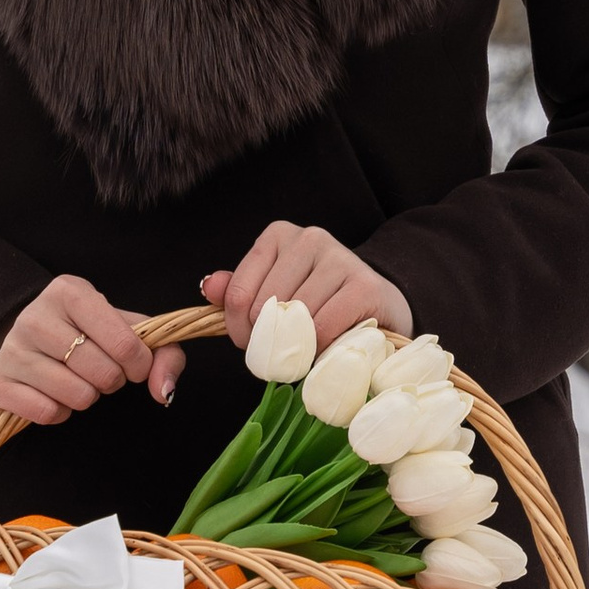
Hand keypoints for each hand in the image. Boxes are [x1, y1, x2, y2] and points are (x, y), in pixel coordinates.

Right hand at [0, 277, 182, 424]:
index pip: (125, 343)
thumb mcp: (130, 332)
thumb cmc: (90, 336)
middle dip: (111, 381)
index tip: (134, 366)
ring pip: (76, 396)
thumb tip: (162, 390)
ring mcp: (10, 348)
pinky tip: (53, 395)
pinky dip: (59, 413)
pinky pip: (46, 413)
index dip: (139, 365)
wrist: (31, 344)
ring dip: (86, 398)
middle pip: (102, 373)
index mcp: (70, 291)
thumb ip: (164, 354)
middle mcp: (34, 315)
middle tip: (100, 372)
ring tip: (76, 380)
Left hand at [204, 224, 412, 355]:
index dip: (240, 330)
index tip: (252, 343)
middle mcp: (308, 238)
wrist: (380, 305)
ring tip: (306, 350)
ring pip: (294, 319)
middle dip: (268, 341)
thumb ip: (239, 292)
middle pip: (265, 308)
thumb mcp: (274, 293)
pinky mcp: (364, 284)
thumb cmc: (321, 302)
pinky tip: (327, 348)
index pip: (239, 293)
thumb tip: (209, 286)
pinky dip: (320, 348)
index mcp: (278, 236)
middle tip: (282, 353)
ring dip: (296, 347)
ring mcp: (339, 257)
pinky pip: (324, 328)